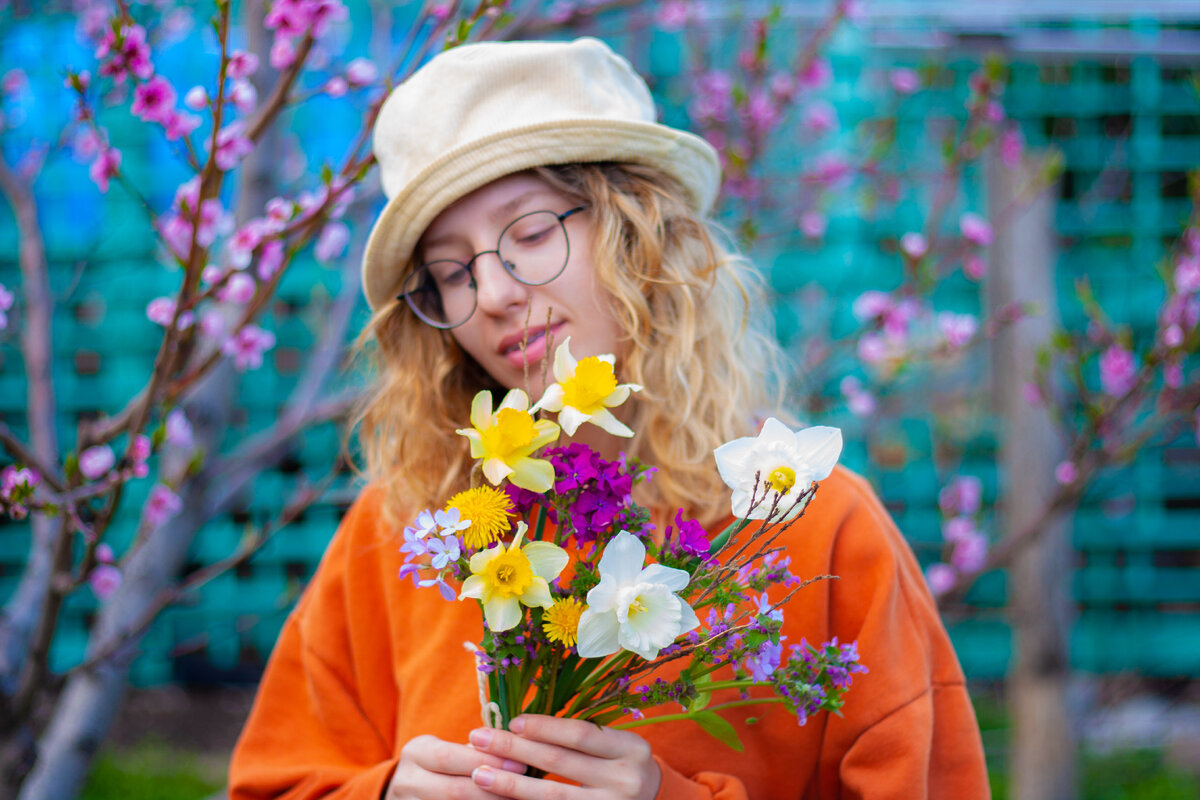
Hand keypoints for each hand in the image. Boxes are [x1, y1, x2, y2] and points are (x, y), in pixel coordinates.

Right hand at [387, 733, 526, 798]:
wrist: (409, 788)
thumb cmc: (439, 764)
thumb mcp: (446, 749)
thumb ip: (473, 750)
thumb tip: (514, 749)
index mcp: (416, 752)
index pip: (450, 757)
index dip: (485, 761)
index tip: (518, 763)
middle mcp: (407, 780)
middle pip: (454, 789)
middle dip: (493, 787)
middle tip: (522, 784)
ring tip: (515, 798)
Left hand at [466, 715, 661, 799]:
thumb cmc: (620, 764)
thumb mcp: (614, 745)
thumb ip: (578, 737)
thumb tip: (518, 726)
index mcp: (632, 749)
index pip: (579, 734)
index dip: (543, 727)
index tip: (511, 720)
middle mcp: (626, 780)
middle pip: (560, 762)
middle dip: (515, 748)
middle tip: (479, 737)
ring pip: (552, 796)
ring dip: (511, 783)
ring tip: (480, 773)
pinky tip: (501, 797)